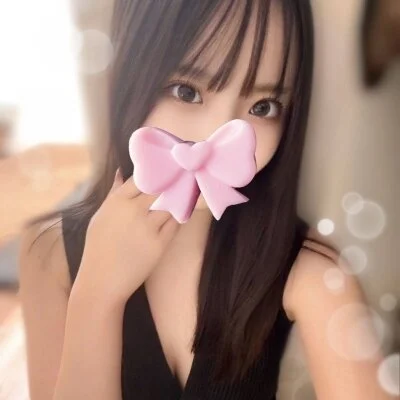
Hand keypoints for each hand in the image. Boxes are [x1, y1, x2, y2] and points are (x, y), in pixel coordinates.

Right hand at [73, 168, 180, 303]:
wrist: (102, 281)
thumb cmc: (98, 248)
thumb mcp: (100, 216)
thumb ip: (113, 193)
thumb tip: (120, 172)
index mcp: (117, 202)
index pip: (142, 177)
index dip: (154, 172)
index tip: (163, 169)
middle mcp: (134, 211)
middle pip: (161, 188)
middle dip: (171, 182)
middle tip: (181, 177)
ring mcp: (149, 227)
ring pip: (171, 204)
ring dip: (178, 199)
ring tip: (184, 193)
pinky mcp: (160, 244)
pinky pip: (175, 223)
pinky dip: (178, 216)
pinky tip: (180, 212)